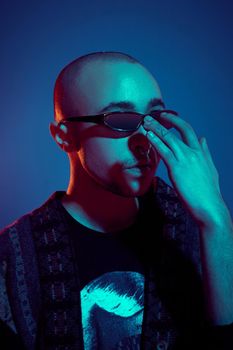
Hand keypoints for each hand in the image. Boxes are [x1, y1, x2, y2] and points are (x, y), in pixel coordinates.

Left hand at [143, 112, 227, 229]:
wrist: (209, 206)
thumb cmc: (208, 191)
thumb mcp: (210, 168)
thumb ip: (205, 153)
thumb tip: (203, 139)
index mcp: (200, 152)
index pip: (188, 131)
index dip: (176, 122)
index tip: (166, 117)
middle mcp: (193, 153)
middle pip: (177, 131)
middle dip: (162, 122)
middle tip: (149, 117)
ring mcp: (185, 159)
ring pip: (169, 138)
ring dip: (155, 129)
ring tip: (145, 122)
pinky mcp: (177, 168)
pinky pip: (164, 151)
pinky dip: (155, 142)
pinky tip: (148, 136)